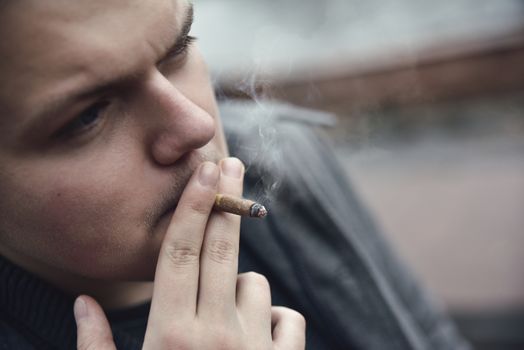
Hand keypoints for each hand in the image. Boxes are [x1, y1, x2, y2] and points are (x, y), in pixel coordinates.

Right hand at [74, 158, 305, 348]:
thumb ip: (97, 348)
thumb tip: (83, 304)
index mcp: (169, 336)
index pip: (178, 251)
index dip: (192, 204)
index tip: (205, 168)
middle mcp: (215, 335)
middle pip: (220, 248)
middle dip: (225, 201)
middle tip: (229, 165)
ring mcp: (255, 349)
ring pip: (255, 284)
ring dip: (241, 289)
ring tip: (224, 321)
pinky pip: (286, 318)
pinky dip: (273, 321)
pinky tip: (256, 342)